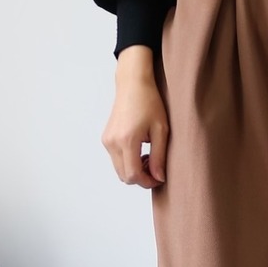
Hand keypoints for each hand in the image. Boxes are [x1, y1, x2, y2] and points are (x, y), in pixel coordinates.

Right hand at [102, 46, 169, 188]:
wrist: (133, 84)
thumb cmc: (149, 102)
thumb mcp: (161, 129)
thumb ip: (159, 156)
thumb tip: (158, 177)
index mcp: (127, 140)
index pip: (133, 175)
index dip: (148, 182)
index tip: (160, 177)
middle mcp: (112, 143)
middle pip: (124, 176)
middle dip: (141, 178)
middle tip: (156, 167)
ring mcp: (107, 141)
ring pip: (119, 170)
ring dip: (134, 170)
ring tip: (149, 156)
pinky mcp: (106, 138)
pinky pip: (116, 159)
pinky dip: (128, 162)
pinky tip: (140, 150)